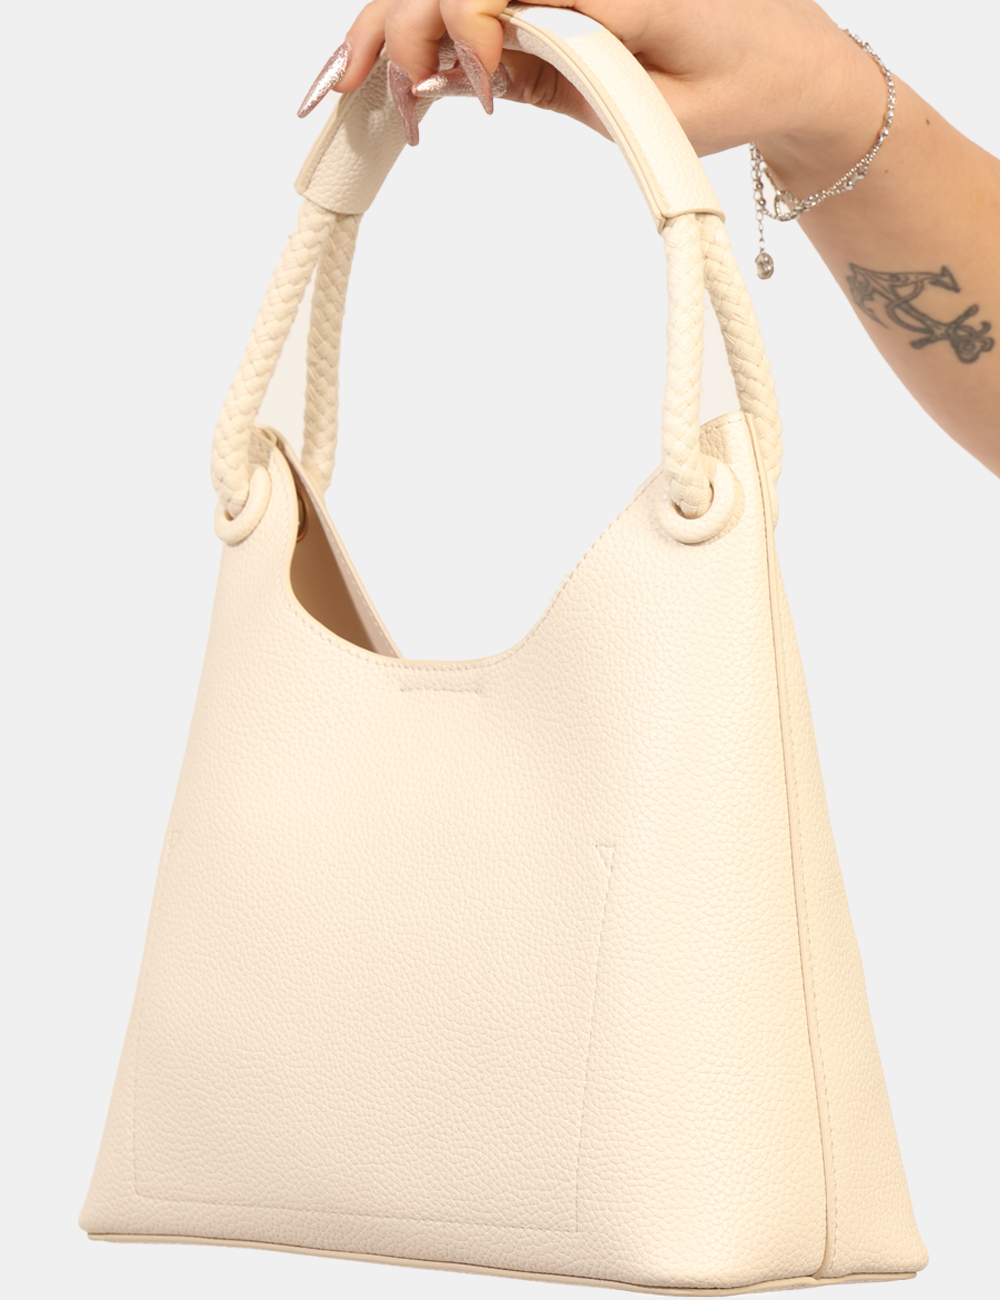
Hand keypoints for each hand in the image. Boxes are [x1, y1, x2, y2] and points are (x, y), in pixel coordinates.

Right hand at [299, 1, 888, 189]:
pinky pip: (478, 14)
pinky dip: (428, 46)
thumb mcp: (675, 109)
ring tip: (356, 90)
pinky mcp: (554, 7)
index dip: (458, 30)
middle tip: (373, 94)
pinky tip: (398, 83)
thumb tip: (501, 66)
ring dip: (397, 33)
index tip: (453, 93)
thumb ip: (587, 85)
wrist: (795, 66)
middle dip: (403, 29)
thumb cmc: (746, 81)